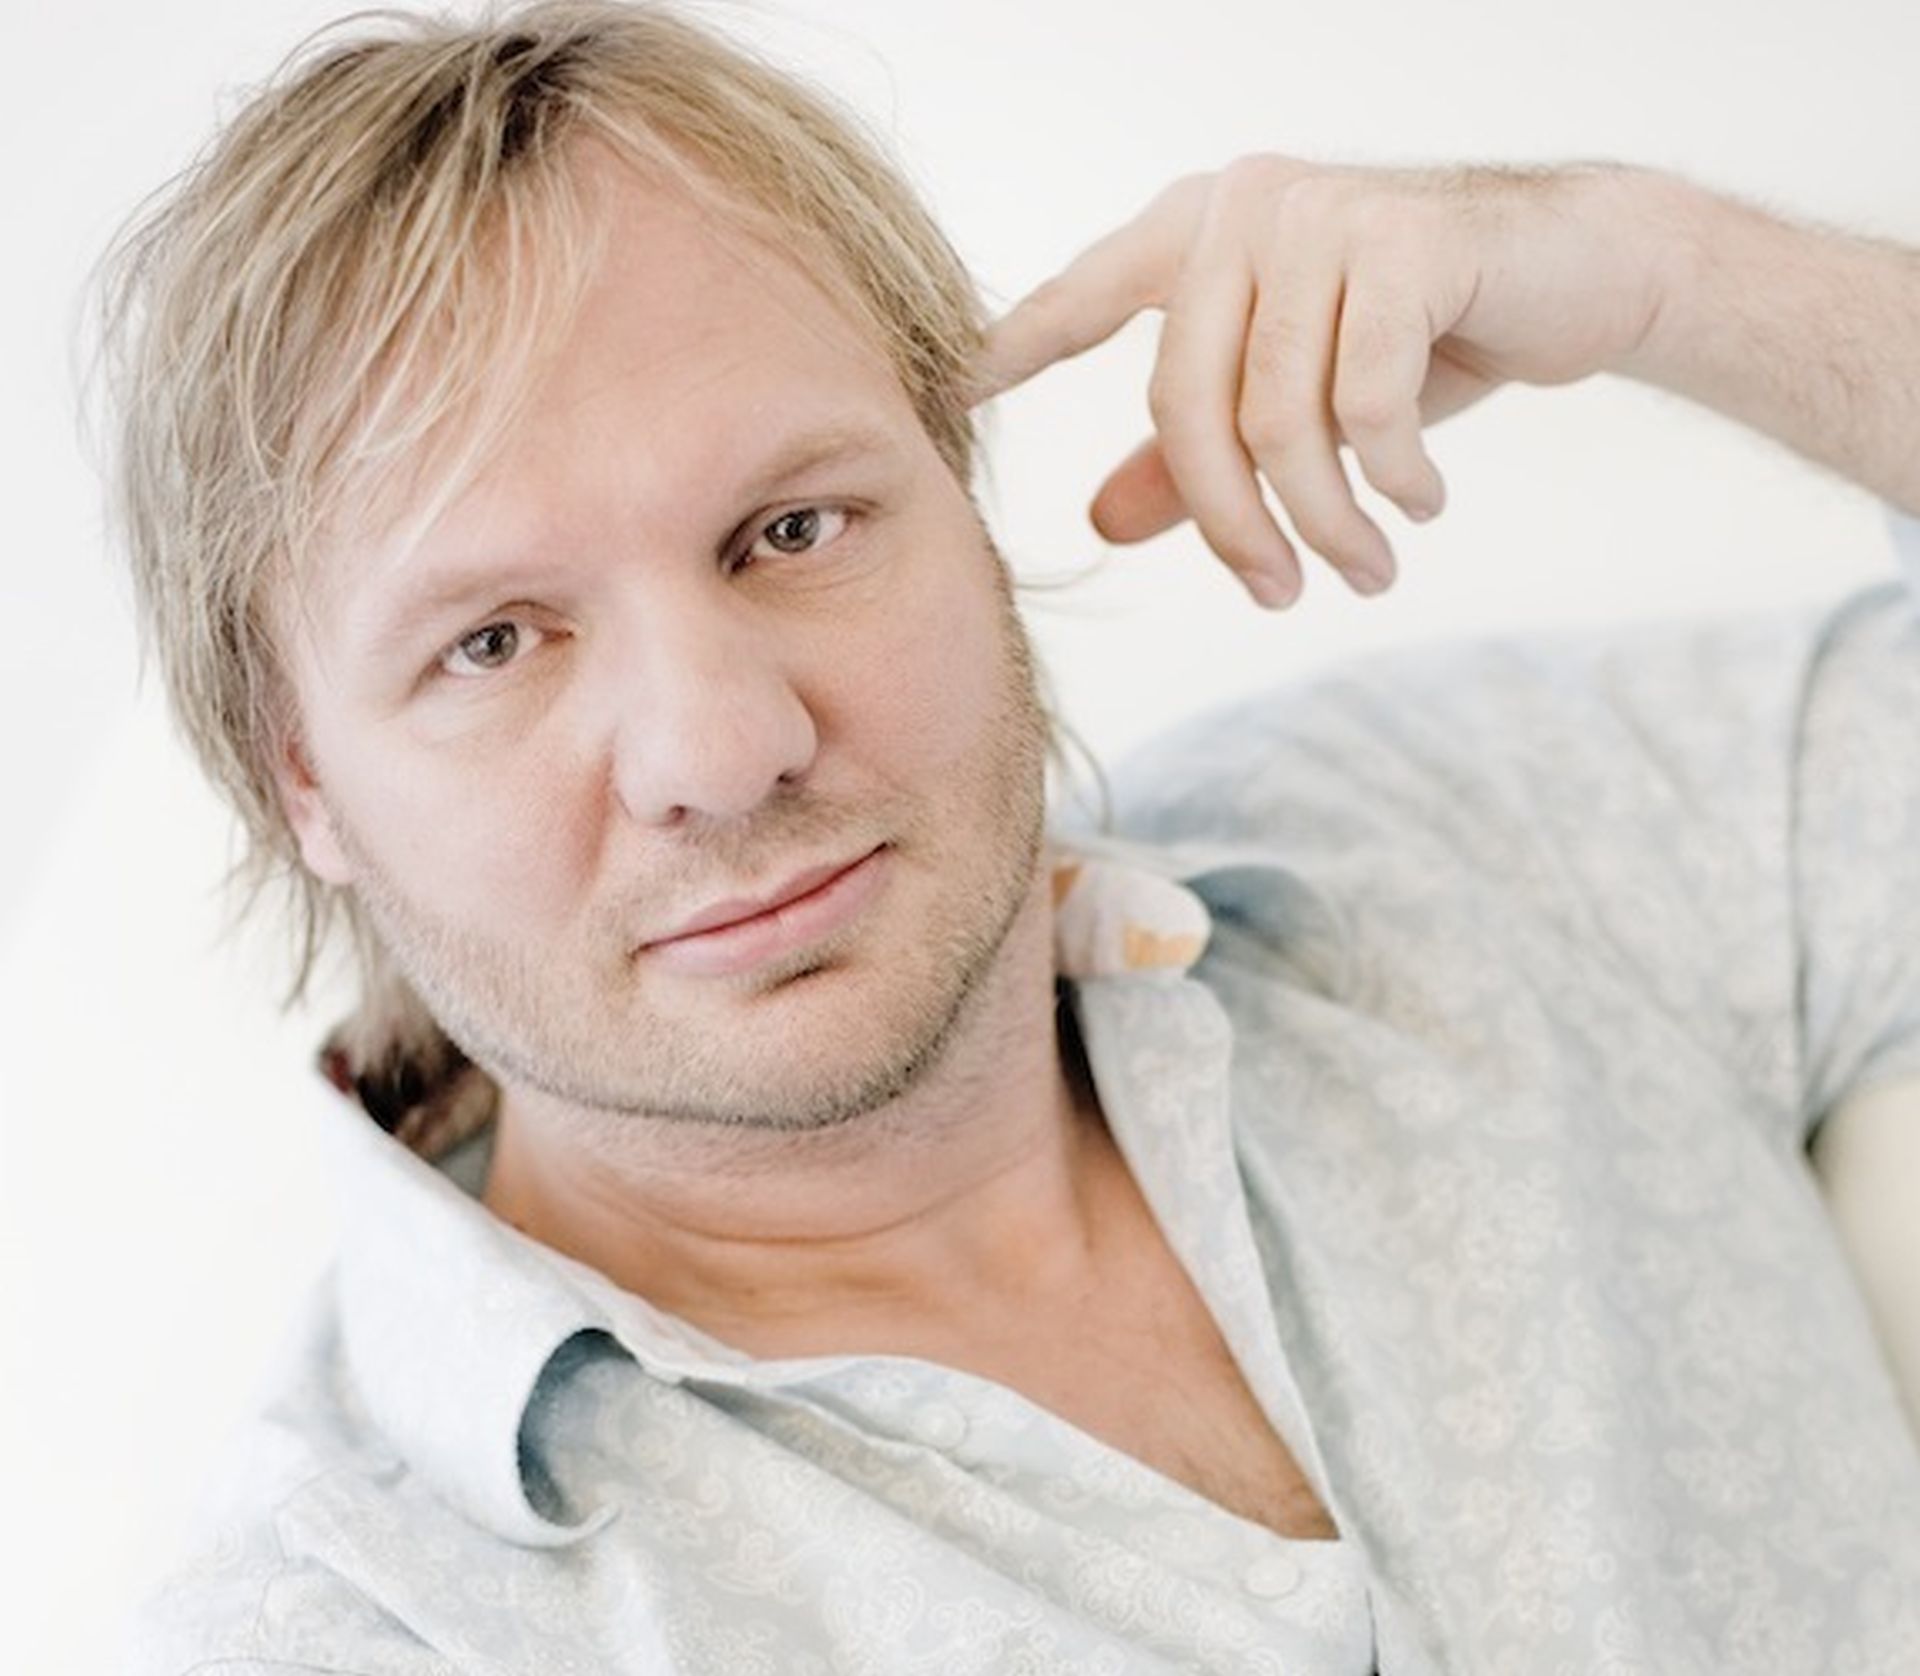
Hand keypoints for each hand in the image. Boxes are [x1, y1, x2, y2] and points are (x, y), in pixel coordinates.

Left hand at [973, 156, 1670, 606]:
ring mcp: (1321, 213)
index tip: (949, 390)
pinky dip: (1393, 475)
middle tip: (1282, 594)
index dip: (1018, 344)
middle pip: (1185, 404)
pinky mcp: (1407, 237)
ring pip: (1279, 418)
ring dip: (1328, 520)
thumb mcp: (1298, 402)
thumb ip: (1192, 457)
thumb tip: (1095, 524)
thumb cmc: (1421, 338)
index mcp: (1197, 235)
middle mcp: (1243, 207)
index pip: (1085, 295)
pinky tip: (1421, 501)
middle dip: (1233, 525)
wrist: (1582, 271)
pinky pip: (1367, 400)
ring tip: (1369, 569)